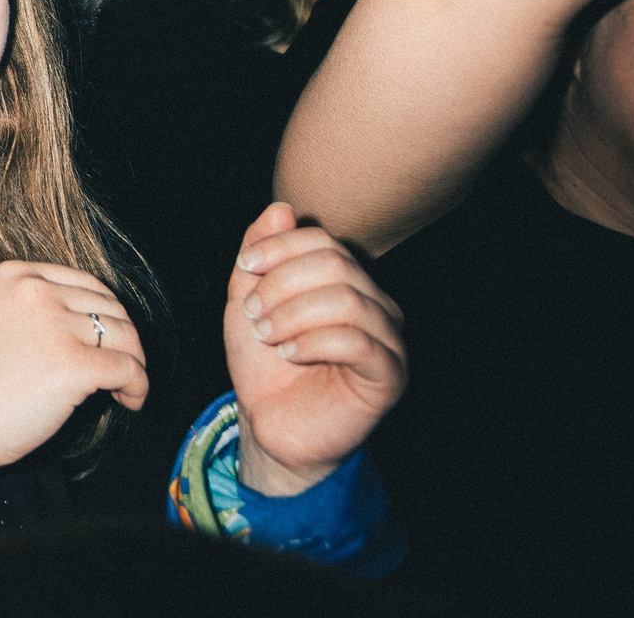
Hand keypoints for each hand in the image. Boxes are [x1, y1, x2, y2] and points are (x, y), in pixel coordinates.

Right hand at [0, 260, 146, 483]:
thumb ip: (38, 311)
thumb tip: (98, 326)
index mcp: (15, 275)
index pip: (87, 284)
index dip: (106, 315)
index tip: (106, 343)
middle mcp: (36, 292)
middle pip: (111, 308)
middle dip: (124, 341)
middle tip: (120, 371)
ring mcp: (54, 326)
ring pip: (125, 338)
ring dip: (133, 365)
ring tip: (122, 389)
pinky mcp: (71, 364)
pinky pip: (129, 369)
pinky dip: (138, 387)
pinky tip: (128, 401)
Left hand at [226, 203, 406, 496]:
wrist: (269, 424)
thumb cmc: (264, 363)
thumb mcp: (247, 300)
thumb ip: (259, 255)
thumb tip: (281, 209)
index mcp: (347, 282)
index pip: (323, 241)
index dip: (280, 248)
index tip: (245, 268)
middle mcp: (376, 305)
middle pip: (337, 265)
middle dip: (282, 285)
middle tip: (254, 314)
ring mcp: (388, 339)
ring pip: (348, 300)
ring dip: (293, 314)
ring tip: (268, 335)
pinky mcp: (389, 375)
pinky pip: (359, 342)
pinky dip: (312, 341)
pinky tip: (288, 354)